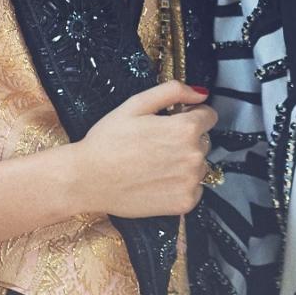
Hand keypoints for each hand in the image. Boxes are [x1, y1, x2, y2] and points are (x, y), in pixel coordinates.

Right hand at [68, 82, 217, 219]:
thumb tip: (200, 92)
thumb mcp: (135, 105)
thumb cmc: (107, 142)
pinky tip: (157, 181)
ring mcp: (190, 182)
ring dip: (184, 163)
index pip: (209, 116)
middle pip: (203, 140)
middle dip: (186, 139)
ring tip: (154, 164)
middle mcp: (193, 156)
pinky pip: (195, 188)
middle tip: (156, 145)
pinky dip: (180, 185)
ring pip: (199, 165)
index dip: (190, 115)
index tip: (173, 121)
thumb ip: (172, 91)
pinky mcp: (185, 202)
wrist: (87, 180)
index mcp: (185, 128)